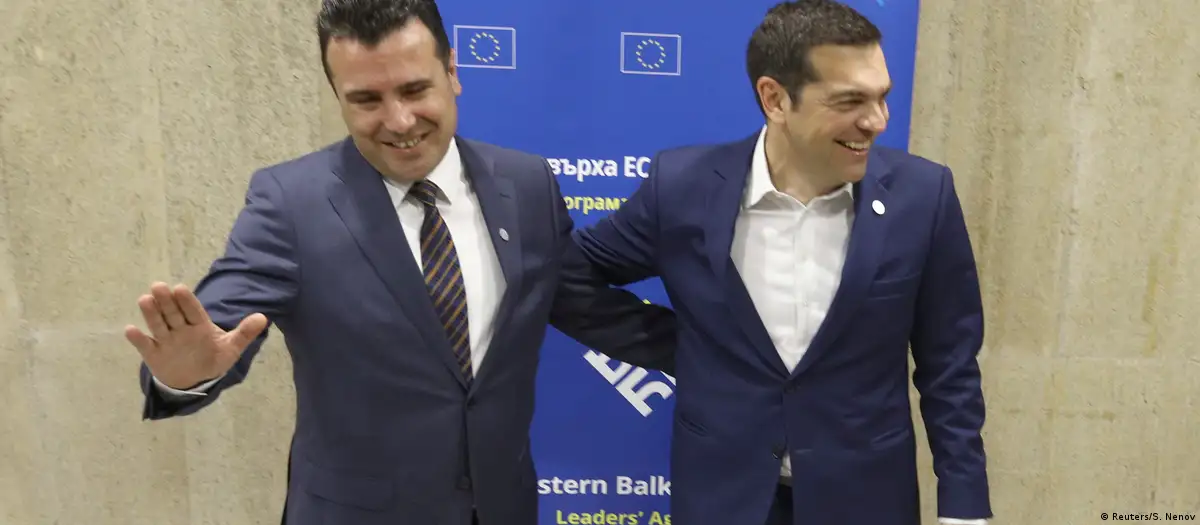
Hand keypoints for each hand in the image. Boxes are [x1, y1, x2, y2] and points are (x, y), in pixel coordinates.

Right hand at [124, 282, 266, 389]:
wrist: (195, 379)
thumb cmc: (212, 358)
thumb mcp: (231, 348)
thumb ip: (244, 333)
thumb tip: (263, 317)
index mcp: (199, 325)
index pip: (193, 310)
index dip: (187, 301)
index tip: (180, 288)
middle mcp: (180, 329)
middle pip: (173, 313)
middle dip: (166, 301)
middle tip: (158, 286)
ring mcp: (166, 340)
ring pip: (158, 324)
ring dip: (151, 313)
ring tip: (144, 300)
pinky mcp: (154, 354)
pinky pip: (145, 345)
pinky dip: (137, 339)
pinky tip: (130, 330)